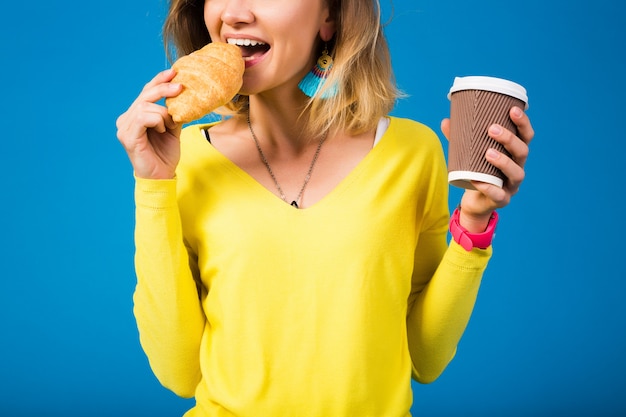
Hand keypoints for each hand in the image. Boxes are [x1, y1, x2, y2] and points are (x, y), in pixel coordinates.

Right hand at [116, 69, 182, 178]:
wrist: (162, 176)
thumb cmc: (165, 155)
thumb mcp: (173, 129)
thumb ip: (173, 113)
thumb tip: (182, 95)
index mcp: (135, 116)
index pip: (145, 92)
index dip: (158, 81)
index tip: (173, 72)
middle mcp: (126, 119)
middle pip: (144, 95)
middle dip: (164, 89)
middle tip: (180, 87)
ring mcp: (124, 127)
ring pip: (146, 106)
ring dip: (164, 114)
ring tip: (170, 127)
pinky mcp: (127, 137)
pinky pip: (144, 118)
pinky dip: (157, 121)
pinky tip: (162, 130)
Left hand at [441, 106, 534, 231]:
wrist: (474, 201)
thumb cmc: (476, 171)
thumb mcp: (469, 153)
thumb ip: (459, 138)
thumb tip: (446, 121)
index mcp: (514, 154)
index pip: (525, 136)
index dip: (522, 123)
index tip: (513, 109)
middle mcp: (517, 168)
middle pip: (522, 151)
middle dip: (509, 139)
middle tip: (492, 129)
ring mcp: (511, 185)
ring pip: (516, 173)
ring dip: (504, 161)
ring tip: (488, 153)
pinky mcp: (502, 200)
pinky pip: (499, 195)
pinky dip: (489, 188)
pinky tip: (478, 181)